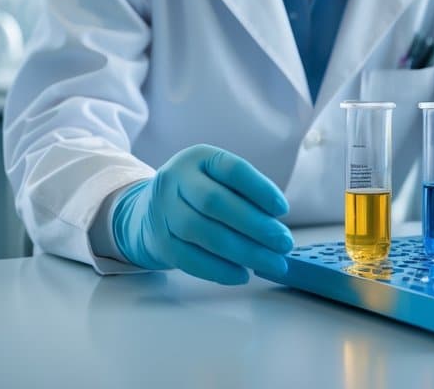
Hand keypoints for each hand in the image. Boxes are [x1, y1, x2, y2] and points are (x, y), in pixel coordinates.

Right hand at [111, 144, 294, 283]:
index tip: (283, 210)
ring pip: (203, 233)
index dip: (260, 189)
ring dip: (243, 252)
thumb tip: (276, 226)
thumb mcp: (217, 180)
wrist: (149, 211)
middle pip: (216, 203)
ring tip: (271, 263)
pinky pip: (190, 259)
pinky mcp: (159, 241)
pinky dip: (219, 270)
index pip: (232, 169)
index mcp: (198, 158)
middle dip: (256, 226)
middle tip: (284, 243)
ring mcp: (163, 210)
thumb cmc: (199, 195)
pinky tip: (242, 275)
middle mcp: (175, 179)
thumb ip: (245, 196)